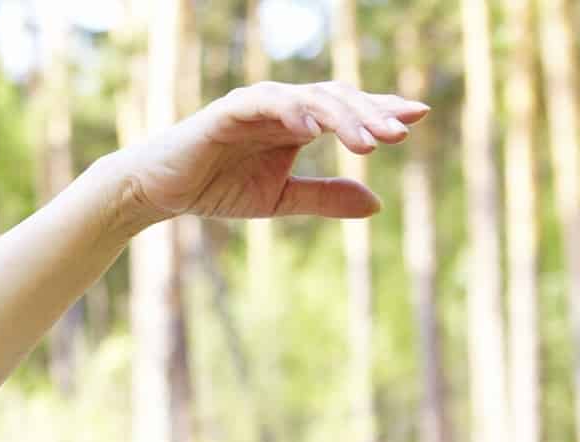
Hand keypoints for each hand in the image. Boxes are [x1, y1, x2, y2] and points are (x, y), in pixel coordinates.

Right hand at [118, 81, 427, 224]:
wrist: (162, 191)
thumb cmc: (216, 188)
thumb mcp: (279, 199)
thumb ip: (325, 197)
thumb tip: (377, 204)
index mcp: (296, 124)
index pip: (347, 110)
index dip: (381, 110)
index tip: (418, 117)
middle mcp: (281, 108)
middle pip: (337, 98)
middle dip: (371, 114)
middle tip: (401, 134)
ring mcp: (255, 105)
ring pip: (309, 99)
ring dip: (341, 117)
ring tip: (368, 142)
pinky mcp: (228, 112)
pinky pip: (265, 104)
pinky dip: (291, 113)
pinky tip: (313, 130)